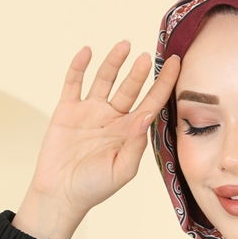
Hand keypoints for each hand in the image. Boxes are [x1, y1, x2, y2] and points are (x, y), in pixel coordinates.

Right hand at [13, 41, 180, 238]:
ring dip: (113, 63)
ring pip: (104, 80)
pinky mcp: (67, 109)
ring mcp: (90, 111)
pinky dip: (79, 66)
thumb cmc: (94, 188)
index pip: (151, 103)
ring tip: (124, 45)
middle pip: (130, 88)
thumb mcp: (121, 171)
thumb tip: (145, 117)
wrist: (60, 193)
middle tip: (148, 57)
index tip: (177, 64)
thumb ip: (135, 145)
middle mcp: (112, 118)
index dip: (164, 84)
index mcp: (129, 132)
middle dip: (139, 73)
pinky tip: (88, 51)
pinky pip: (74, 82)